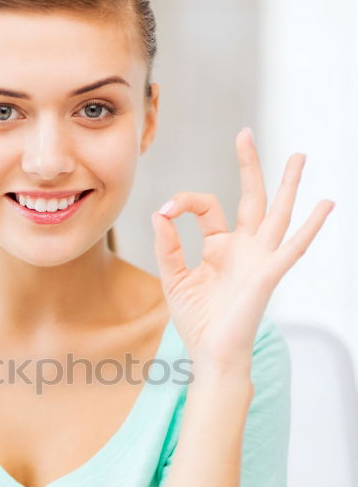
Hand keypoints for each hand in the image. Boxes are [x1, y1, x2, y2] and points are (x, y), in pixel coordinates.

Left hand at [152, 128, 334, 372]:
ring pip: (277, 214)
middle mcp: (244, 248)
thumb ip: (167, 247)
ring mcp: (259, 259)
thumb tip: (160, 214)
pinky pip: (293, 247)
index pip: (207, 207)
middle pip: (251, 198)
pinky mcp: (268, 275)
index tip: (165, 211)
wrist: (211, 353)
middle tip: (245, 134)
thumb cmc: (197, 321)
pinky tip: (326, 204)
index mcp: (220, 247)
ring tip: (298, 156)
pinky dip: (311, 226)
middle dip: (249, 166)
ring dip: (288, 185)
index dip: (184, 202)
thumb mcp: (174, 279)